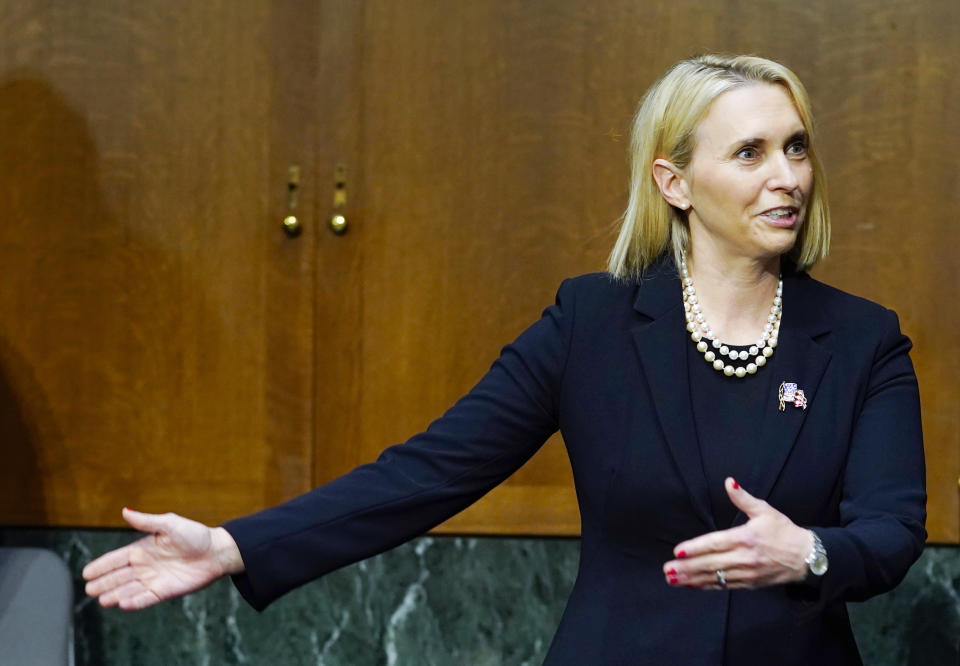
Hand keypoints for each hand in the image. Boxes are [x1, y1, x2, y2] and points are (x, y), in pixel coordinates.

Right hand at [82, 508, 243, 609]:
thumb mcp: (170, 524)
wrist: (217, 552)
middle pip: (119, 576)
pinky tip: (123, 604)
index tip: (86, 573)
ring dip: (115, 594)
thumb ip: (147, 521)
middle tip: (89, 590)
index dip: (101, 565)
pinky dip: (135, 602)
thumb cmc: (195, 535)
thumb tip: (125, 511)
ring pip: (129, 589)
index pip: (117, 558)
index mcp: (143, 548)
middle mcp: (145, 565)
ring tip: (101, 600)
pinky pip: (146, 598)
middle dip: (103, 583)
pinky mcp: (165, 592)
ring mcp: (154, 580)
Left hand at [662, 478, 812, 588]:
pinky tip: (691, 585)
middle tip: (667, 569)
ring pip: (715, 577)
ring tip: (672, 579)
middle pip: (711, 563)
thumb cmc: (784, 532)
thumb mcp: (765, 510)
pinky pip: (724, 586)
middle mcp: (745, 558)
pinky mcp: (749, 584)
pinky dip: (706, 586)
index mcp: (746, 538)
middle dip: (687, 567)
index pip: (716, 543)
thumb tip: (729, 481)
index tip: (678, 551)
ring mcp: (747, 573)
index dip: (696, 548)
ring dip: (692, 579)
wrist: (808, 558)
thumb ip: (743, 498)